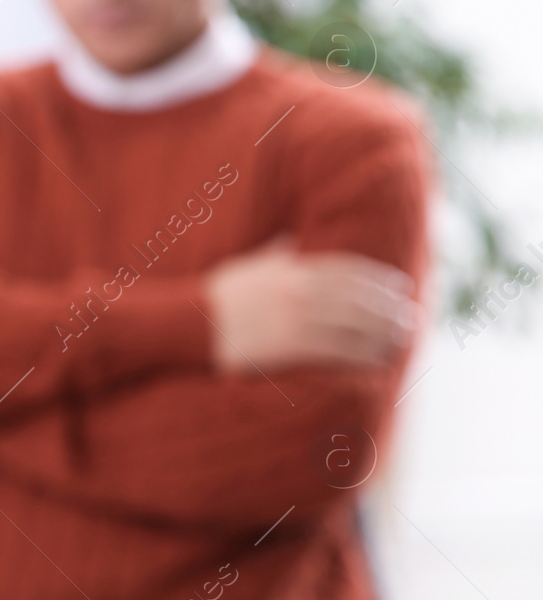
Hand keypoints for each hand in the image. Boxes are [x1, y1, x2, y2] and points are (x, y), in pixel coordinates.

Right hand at [203, 235, 420, 373]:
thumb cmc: (218, 295)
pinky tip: (377, 359)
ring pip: (352, 325)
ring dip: (382, 333)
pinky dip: (361, 354)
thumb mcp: (249, 265)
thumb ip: (277, 253)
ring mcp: (294, 320)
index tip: (399, 286)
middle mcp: (298, 292)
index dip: (378, 279)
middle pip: (357, 299)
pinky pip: (336, 350)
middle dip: (388, 308)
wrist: (190, 323)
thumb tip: (295, 240)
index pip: (347, 271)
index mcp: (291, 269)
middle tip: (410, 316)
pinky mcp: (288, 346)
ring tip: (400, 339)